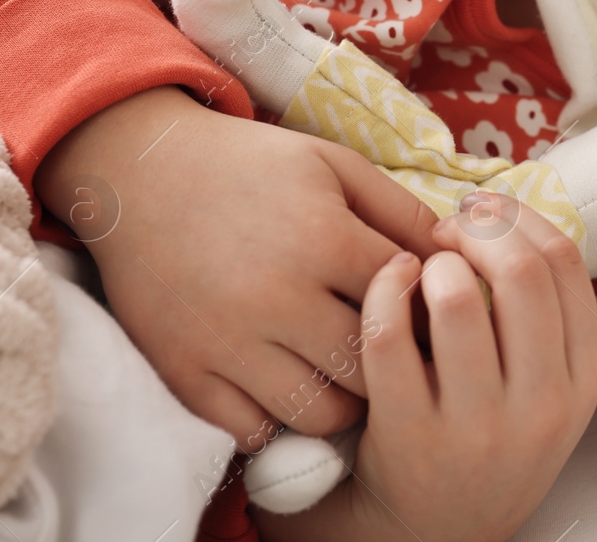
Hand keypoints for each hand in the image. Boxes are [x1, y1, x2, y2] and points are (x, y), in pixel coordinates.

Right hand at [35, 85, 444, 446]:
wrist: (139, 173)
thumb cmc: (251, 166)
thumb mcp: (334, 164)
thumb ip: (400, 210)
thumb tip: (458, 256)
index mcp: (325, 240)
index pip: (412, 305)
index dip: (431, 312)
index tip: (431, 312)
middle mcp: (279, 297)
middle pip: (374, 369)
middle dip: (396, 366)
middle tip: (398, 356)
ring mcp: (228, 342)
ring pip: (320, 413)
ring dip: (345, 402)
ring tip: (347, 373)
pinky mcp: (185, 372)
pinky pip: (253, 431)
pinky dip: (279, 420)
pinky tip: (288, 385)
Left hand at [255, 193, 596, 541]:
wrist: (431, 533)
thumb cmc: (485, 440)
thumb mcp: (545, 392)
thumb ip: (543, 320)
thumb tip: (506, 218)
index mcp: (581, 384)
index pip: (566, 266)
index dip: (521, 221)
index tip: (488, 214)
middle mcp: (540, 407)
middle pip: (521, 273)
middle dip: (479, 230)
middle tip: (448, 230)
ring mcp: (476, 426)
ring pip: (457, 298)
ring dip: (433, 262)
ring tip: (421, 268)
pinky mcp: (410, 437)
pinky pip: (390, 336)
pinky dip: (384, 290)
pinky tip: (387, 284)